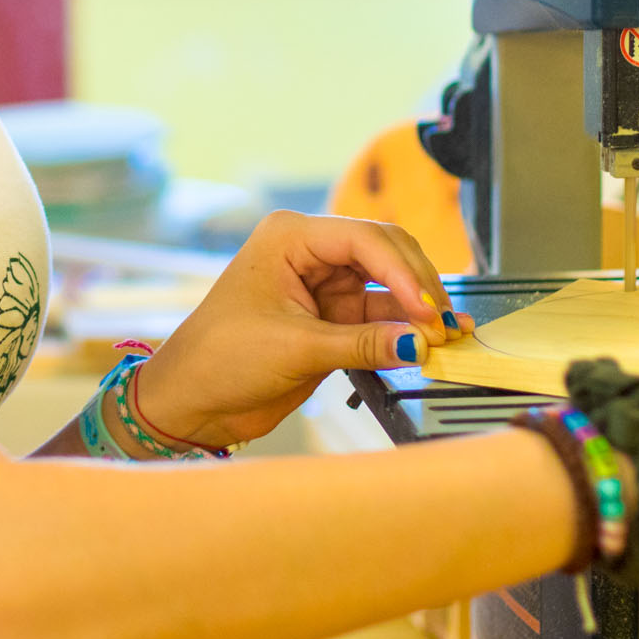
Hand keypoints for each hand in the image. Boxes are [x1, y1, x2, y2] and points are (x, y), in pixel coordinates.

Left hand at [132, 211, 471, 449]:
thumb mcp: (295, 349)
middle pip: (386, 253)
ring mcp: (323, 284)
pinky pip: (379, 316)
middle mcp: (309, 252)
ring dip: (417, 310)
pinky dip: (404, 330)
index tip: (427, 310)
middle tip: (445, 324)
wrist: (190, 402)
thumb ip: (362, 344)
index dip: (403, 272)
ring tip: (448, 337)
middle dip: (418, 287)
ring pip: (389, 285)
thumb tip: (419, 341)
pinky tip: (429, 343)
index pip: (365, 239)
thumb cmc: (218, 360)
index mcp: (290, 236)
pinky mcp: (331, 318)